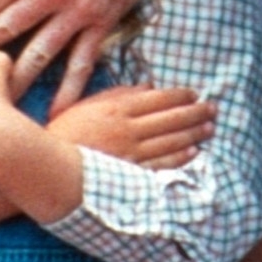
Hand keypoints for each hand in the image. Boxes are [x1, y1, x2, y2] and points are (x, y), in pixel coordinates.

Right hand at [49, 84, 213, 171]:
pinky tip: (194, 152)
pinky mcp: (131, 175)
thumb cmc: (64, 132)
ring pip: (171, 141)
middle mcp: (129, 129)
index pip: (158, 99)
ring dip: (194, 133)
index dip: (180, 95)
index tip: (194, 93)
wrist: (49, 167)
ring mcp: (132, 154)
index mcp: (118, 108)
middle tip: (212, 108)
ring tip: (209, 127)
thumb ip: (118, 93)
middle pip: (170, 118)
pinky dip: (180, 157)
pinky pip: (162, 165)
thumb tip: (148, 86)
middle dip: (195, 112)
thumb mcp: (88, 104)